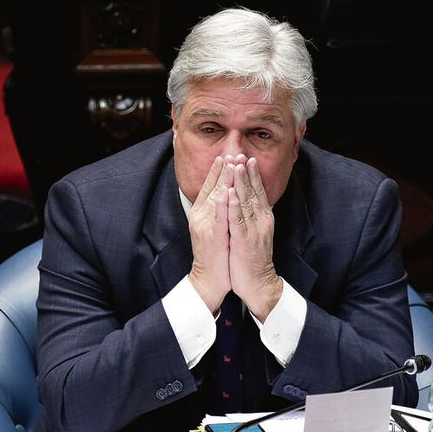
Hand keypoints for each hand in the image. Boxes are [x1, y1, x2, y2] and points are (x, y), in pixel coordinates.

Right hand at [188, 156, 232, 312]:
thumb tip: (223, 194)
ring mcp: (206, 226)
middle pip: (212, 188)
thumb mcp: (214, 228)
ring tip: (231, 163)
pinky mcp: (213, 237)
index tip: (225, 156)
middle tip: (231, 152)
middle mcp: (201, 217)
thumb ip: (216, 211)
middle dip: (222, 169)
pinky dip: (223, 203)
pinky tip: (228, 191)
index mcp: (202, 214)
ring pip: (215, 198)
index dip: (217, 171)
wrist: (209, 279)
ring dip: (223, 180)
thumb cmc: (215, 254)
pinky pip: (219, 217)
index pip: (209, 187)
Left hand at [227, 157, 281, 321]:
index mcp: (264, 218)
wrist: (259, 283)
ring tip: (236, 166)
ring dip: (240, 183)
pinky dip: (234, 206)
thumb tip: (251, 202)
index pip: (259, 192)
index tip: (249, 159)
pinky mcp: (243, 241)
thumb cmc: (254, 259)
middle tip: (242, 154)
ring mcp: (253, 230)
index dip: (253, 175)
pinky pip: (237, 220)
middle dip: (246, 172)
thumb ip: (254, 217)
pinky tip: (230, 193)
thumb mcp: (257, 233)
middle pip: (253, 192)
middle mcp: (261, 221)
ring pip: (246, 202)